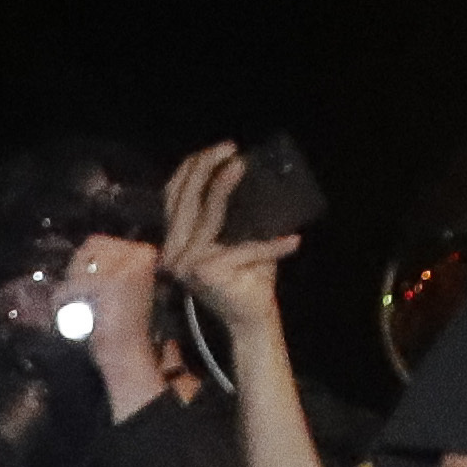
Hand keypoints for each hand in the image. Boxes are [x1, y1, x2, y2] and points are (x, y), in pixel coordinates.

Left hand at [69, 234, 171, 411]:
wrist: (129, 353)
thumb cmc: (122, 322)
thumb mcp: (122, 284)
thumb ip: (109, 264)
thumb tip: (82, 250)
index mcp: (146, 253)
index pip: (101, 241)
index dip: (86, 262)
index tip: (85, 286)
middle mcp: (140, 254)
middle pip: (90, 246)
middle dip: (78, 270)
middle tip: (77, 296)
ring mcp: (126, 266)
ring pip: (79, 263)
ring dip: (71, 285)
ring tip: (75, 306)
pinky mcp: (108, 282)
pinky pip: (71, 285)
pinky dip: (62, 301)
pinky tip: (67, 314)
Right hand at [158, 141, 294, 330]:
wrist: (250, 317)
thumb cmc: (247, 274)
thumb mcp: (234, 236)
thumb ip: (226, 212)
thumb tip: (239, 169)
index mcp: (176, 241)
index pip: (172, 197)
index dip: (190, 169)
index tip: (217, 150)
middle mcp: (174, 253)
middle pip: (185, 201)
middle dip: (204, 168)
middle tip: (229, 148)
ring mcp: (188, 265)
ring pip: (208, 216)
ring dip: (223, 188)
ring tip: (241, 166)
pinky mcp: (209, 274)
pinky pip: (245, 249)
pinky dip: (272, 247)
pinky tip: (294, 241)